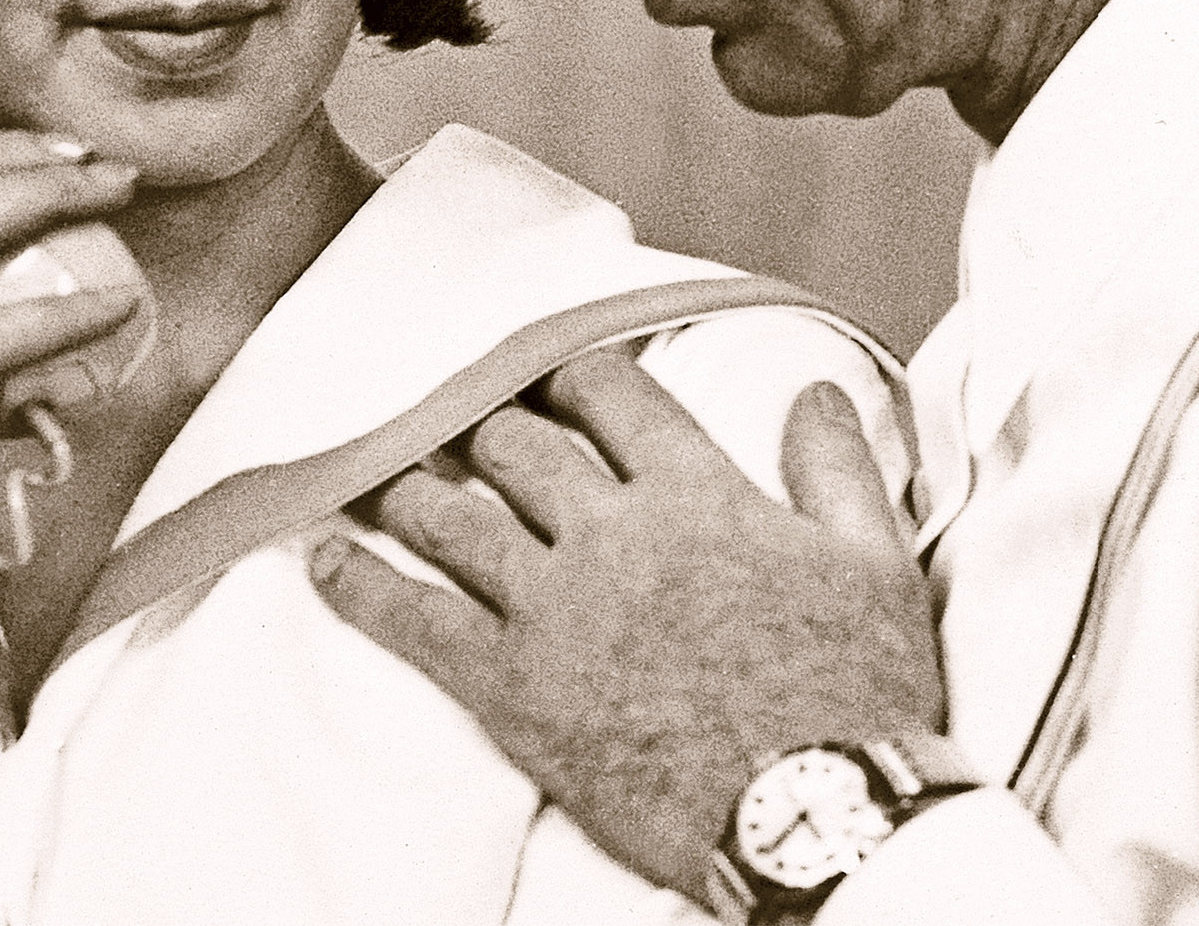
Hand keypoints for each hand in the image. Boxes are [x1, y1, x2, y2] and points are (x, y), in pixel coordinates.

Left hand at [311, 351, 942, 901]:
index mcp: (697, 492)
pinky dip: (360, 584)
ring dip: (414, 488)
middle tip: (470, 429)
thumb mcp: (874, 563)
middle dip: (491, 428)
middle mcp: (614, 532)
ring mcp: (556, 607)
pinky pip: (415, 621)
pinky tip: (324, 560)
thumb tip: (815, 390)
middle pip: (520, 445)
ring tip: (386, 474)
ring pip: (457, 517)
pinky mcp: (515, 687)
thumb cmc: (856, 693)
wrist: (816, 824)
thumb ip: (838, 466)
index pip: (611, 393)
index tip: (555, 377)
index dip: (574, 374)